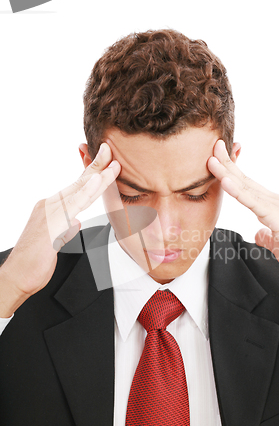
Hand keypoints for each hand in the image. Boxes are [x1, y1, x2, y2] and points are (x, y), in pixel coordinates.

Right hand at [0, 142, 120, 310]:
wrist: (19, 276)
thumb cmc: (35, 261)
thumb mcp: (56, 241)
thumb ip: (65, 229)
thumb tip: (76, 222)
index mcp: (52, 208)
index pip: (77, 187)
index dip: (92, 173)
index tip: (106, 161)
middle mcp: (50, 205)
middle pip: (78, 183)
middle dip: (97, 166)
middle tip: (110, 149)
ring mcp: (49, 212)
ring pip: (79, 190)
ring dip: (98, 176)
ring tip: (112, 164)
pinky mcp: (51, 223)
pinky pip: (73, 204)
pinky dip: (87, 191)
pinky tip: (97, 180)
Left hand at [208, 140, 278, 309]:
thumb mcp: (275, 243)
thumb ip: (266, 236)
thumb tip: (258, 234)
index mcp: (270, 205)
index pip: (245, 184)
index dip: (230, 170)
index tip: (216, 157)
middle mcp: (272, 201)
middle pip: (243, 178)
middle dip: (226, 162)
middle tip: (212, 146)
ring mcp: (275, 207)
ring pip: (245, 186)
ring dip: (227, 172)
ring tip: (212, 159)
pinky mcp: (276, 218)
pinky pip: (253, 202)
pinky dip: (238, 191)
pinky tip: (226, 181)